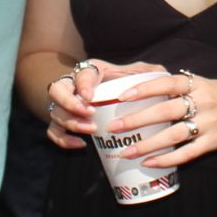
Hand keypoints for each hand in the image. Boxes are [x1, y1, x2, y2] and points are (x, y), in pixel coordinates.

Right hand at [44, 58, 163, 148]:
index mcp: (91, 71)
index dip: (83, 85)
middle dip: (70, 103)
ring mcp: (65, 105)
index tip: (91, 97)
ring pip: (55, 112)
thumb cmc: (124, 82)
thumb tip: (163, 73)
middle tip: (89, 114)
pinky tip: (81, 145)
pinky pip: (53, 131)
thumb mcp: (137, 73)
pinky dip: (63, 140)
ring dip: (71, 123)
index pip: (80, 74)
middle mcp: (72, 85)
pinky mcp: (62, 122)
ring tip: (90, 131)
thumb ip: (148, 72)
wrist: (104, 93)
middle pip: (57, 90)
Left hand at [109, 69, 216, 167]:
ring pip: (173, 135)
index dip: (144, 88)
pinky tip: (150, 163)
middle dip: (137, 120)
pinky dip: (168, 159)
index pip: (167, 83)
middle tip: (114, 128)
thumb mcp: (206, 84)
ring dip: (147, 144)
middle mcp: (203, 102)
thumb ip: (181, 87)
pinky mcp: (216, 142)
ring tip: (126, 151)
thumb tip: (148, 84)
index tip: (122, 95)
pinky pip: (188, 152)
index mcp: (198, 84)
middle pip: (165, 111)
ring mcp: (210, 123)